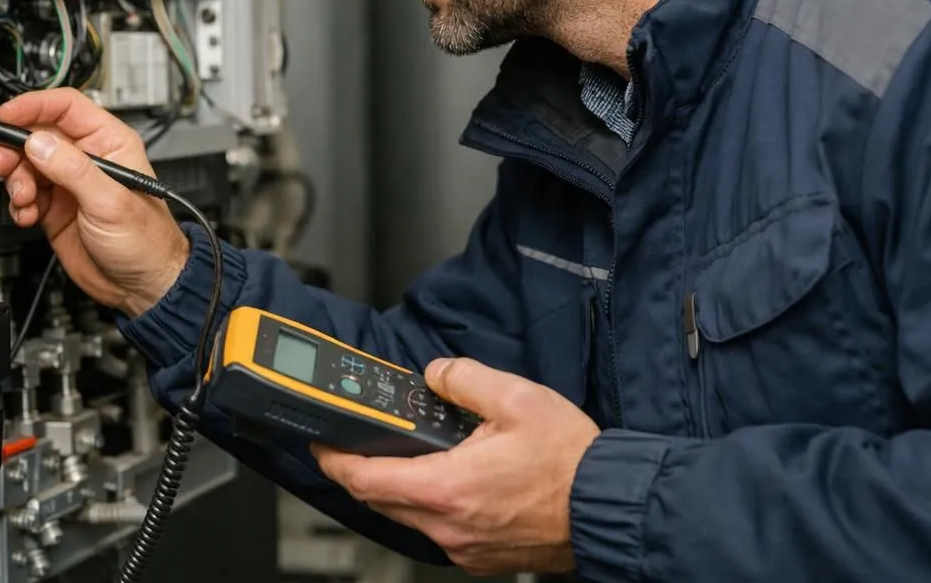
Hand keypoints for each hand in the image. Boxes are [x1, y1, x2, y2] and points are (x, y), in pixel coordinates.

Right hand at [0, 88, 189, 317]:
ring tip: (24, 199)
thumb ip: (73, 170)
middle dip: (15, 149)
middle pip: (37, 135)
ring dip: (16, 180)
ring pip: (25, 165)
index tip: (6, 117)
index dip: (33, 107)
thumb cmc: (146, 242)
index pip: (65, 108)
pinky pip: (23, 195)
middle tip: (3, 165)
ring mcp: (68, 183)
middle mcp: (86, 159)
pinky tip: (28, 216)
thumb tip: (39, 143)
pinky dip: (18, 204)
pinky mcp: (53, 208)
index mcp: (109, 143)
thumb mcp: (111, 202)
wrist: (141, 286)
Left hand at [314, 358, 599, 575]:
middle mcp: (449, 525)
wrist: (608, 506)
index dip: (336, 461)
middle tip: (356, 446)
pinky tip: (446, 482)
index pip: (366, 480)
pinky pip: (438, 530)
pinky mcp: (481, 557)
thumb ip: (464, 378)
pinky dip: (429, 505)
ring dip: (397, 489)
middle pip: (380, 501)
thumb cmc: (570, 461)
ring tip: (405, 457)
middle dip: (362, 473)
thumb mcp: (516, 398)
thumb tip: (436, 374)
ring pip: (408, 518)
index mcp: (447, 487)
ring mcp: (464, 546)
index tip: (322, 445)